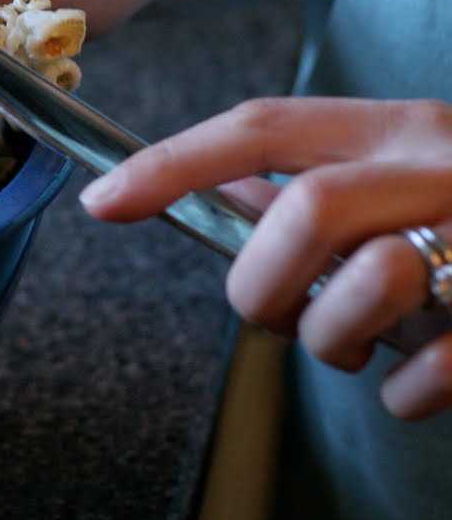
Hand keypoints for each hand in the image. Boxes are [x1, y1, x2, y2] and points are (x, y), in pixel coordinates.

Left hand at [79, 96, 451, 419]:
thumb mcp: (396, 178)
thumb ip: (313, 181)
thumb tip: (215, 189)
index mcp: (397, 127)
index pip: (263, 126)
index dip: (174, 163)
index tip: (102, 202)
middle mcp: (444, 163)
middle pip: (306, 211)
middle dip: (261, 281)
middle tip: (272, 313)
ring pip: (368, 284)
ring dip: (331, 339)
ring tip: (353, 346)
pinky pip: (433, 368)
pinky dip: (403, 393)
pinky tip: (413, 384)